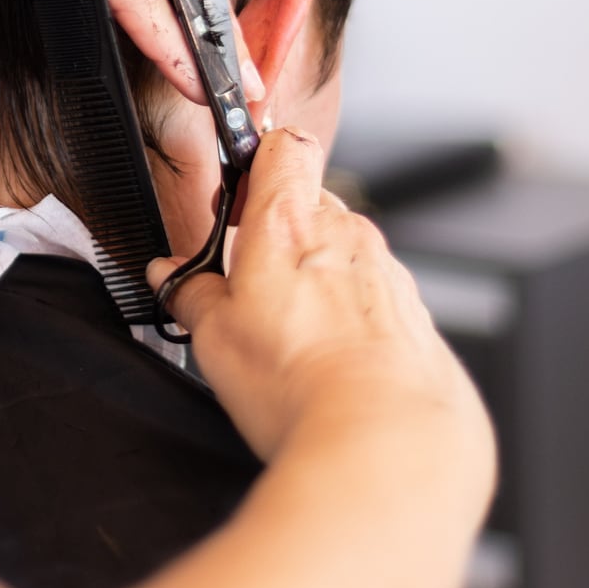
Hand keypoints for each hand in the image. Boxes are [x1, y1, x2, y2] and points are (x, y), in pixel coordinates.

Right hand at [149, 131, 494, 480]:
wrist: (389, 442)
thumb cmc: (300, 384)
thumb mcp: (214, 339)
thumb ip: (191, 294)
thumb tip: (173, 277)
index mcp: (289, 223)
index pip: (283, 145)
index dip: (259, 158)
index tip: (238, 194)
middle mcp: (347, 236)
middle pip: (312, 207)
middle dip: (280, 238)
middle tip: (249, 288)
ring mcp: (387, 274)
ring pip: (344, 257)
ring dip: (317, 282)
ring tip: (291, 341)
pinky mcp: (415, 316)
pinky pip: (374, 300)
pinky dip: (352, 320)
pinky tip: (331, 365)